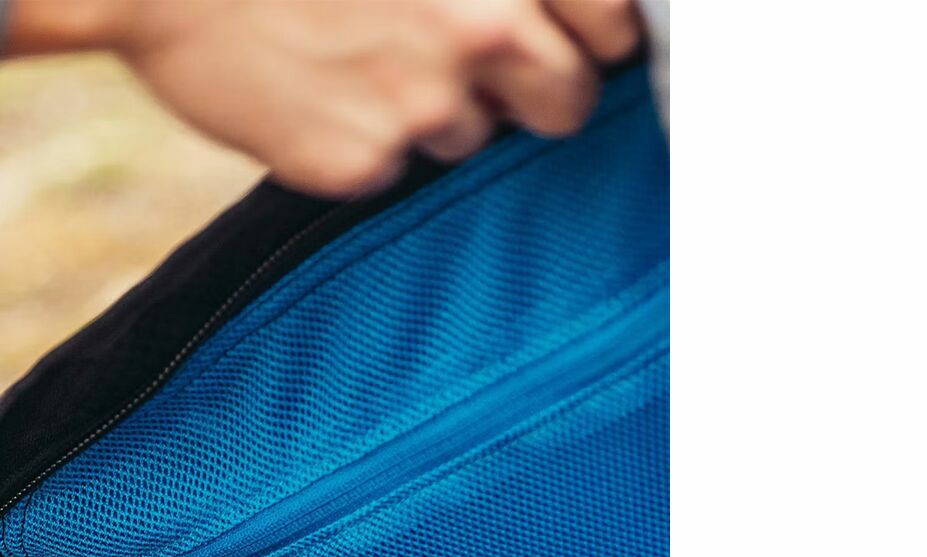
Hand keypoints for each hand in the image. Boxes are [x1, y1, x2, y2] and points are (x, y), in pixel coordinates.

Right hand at [2, 0, 641, 197]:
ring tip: (353, 53)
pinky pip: (390, 170)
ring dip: (432, 110)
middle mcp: (480, 27)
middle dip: (532, 93)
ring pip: (473, 136)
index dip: (590, 37)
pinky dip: (359, 143)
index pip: (615, 26)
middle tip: (464, 64)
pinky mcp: (360, 162)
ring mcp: (421, 102)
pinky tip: (311, 90)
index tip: (568, 39)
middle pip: (568, 102)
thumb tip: (538, 13)